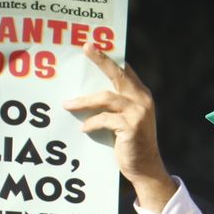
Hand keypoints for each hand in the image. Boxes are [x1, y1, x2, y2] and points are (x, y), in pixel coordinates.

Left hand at [63, 46, 175, 212]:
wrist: (145, 168)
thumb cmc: (132, 143)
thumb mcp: (128, 120)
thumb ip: (117, 105)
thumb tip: (90, 94)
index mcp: (142, 95)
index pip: (125, 70)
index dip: (110, 58)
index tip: (93, 46)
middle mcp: (143, 100)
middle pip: (118, 74)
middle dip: (101, 60)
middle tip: (86, 47)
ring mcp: (138, 113)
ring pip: (106, 97)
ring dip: (84, 101)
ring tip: (67, 105)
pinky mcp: (130, 127)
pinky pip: (104, 119)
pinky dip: (91, 123)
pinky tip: (83, 128)